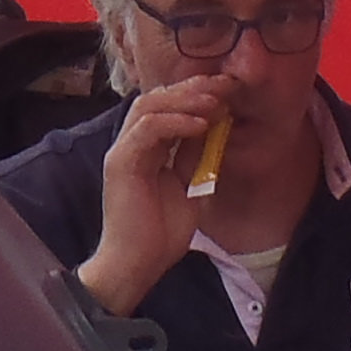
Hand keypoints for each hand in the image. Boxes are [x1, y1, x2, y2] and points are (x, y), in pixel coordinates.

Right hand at [79, 79, 233, 315]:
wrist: (137, 265)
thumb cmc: (160, 234)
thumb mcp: (190, 187)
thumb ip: (197, 157)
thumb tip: (215, 129)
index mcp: (146, 149)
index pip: (167, 107)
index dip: (196, 94)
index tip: (229, 91)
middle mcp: (131, 144)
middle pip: (157, 97)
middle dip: (193, 88)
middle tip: (225, 85)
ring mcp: (123, 150)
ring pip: (148, 105)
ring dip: (184, 99)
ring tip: (215, 102)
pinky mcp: (121, 162)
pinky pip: (148, 128)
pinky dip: (175, 121)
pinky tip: (200, 124)